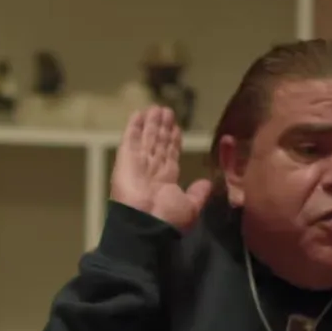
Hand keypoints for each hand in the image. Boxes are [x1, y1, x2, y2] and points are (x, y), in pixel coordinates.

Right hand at [110, 106, 211, 230]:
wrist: (144, 222)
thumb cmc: (167, 217)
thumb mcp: (191, 207)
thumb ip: (198, 193)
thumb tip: (206, 183)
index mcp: (167, 180)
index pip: (170, 154)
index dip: (173, 140)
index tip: (176, 128)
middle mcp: (152, 169)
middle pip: (158, 143)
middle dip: (162, 128)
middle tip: (167, 111)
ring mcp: (138, 162)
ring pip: (146, 138)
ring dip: (151, 123)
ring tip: (156, 108)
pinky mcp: (125, 158)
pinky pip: (130, 139)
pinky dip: (133, 127)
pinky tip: (137, 114)